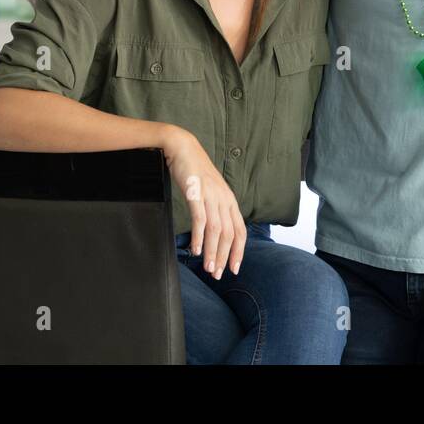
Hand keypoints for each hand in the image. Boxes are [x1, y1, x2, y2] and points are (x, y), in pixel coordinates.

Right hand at [161, 126, 246, 278]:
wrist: (183, 149)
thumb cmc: (195, 173)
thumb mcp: (211, 192)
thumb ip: (215, 210)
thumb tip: (214, 233)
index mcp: (230, 201)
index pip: (240, 231)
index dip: (239, 251)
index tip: (234, 269)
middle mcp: (224, 199)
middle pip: (229, 234)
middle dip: (224, 257)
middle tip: (217, 275)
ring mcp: (211, 196)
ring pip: (216, 230)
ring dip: (212, 252)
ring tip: (208, 268)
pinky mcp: (196, 193)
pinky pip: (200, 219)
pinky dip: (199, 237)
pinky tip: (196, 250)